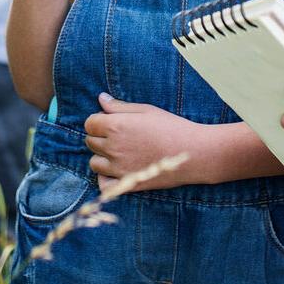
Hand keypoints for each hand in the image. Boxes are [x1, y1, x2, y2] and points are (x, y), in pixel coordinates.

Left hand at [84, 94, 208, 191]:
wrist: (193, 152)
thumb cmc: (172, 127)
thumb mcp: (146, 110)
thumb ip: (120, 106)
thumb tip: (101, 98)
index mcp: (116, 126)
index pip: (90, 123)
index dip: (98, 120)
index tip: (111, 120)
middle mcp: (113, 148)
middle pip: (90, 141)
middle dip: (100, 136)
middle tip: (119, 134)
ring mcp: (118, 168)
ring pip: (94, 162)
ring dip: (102, 156)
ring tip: (120, 151)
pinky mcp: (126, 184)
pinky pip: (103, 184)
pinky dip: (105, 178)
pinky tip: (116, 170)